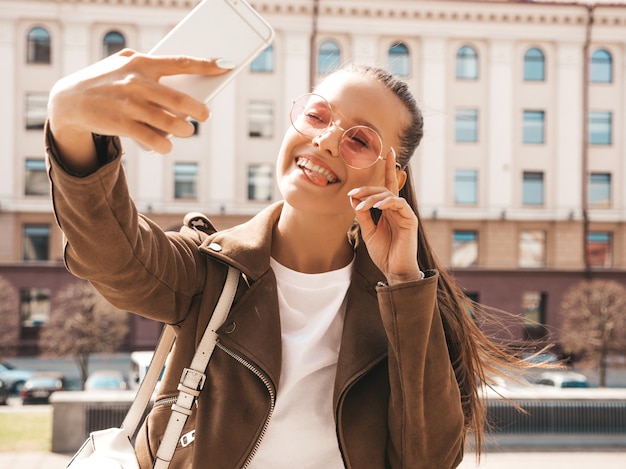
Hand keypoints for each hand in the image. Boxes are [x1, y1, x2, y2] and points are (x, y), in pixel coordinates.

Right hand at [48, 49, 231, 171]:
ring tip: (186, 130)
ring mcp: (129, 105)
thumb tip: (185, 81)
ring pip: (169, 122)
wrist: (69, 99)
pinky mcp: (122, 125)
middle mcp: (137, 83)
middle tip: (205, 115)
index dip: (205, 65)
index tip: (225, 66)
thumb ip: (151, 68)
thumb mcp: (123, 65)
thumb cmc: (105, 80)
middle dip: (198, 109)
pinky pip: (153, 139)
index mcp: (141, 63)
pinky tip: (166, 146)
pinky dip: (164, 145)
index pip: (179, 63)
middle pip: (179, 99)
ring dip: (184, 129)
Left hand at [348, 150, 421, 284]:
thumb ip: (363, 214)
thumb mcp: (368, 231)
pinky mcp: (410, 220)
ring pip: (389, 195)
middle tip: (352, 194)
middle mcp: (397, 209)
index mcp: (388, 210)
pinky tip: (378, 206)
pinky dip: (387, 202)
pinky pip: (399, 204)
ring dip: (372, 198)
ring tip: (360, 206)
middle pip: (384, 189)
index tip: (386, 152)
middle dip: (367, 189)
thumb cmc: (383, 252)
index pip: (387, 186)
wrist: (394, 270)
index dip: (388, 169)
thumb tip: (353, 197)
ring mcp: (405, 213)